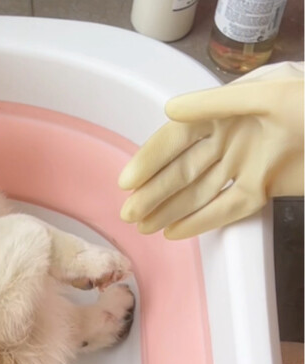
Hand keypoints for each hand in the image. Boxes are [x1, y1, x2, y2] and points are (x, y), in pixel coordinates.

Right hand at [118, 62, 303, 239]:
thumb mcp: (272, 95)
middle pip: (183, 170)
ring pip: (199, 192)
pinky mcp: (265, 189)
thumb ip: (218, 104)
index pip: (176, 138)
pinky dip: (203, 221)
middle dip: (154, 192)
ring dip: (171, 209)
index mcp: (225, 112)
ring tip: (144, 227)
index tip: (128, 181)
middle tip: (129, 214)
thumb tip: (169, 111)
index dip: (150, 158)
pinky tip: (177, 232)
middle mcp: (229, 139)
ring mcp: (246, 166)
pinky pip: (228, 209)